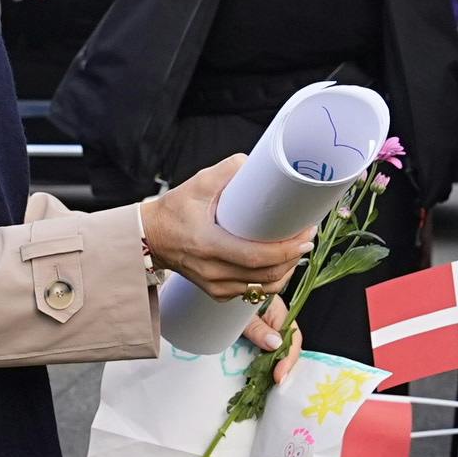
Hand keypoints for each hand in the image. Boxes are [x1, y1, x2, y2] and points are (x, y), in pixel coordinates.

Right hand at [140, 157, 318, 299]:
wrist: (150, 238)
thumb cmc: (174, 210)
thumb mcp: (198, 183)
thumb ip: (230, 170)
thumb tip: (260, 164)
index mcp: (207, 244)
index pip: (256, 256)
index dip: (286, 250)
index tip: (304, 235)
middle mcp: (212, 271)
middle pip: (265, 276)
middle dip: (293, 257)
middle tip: (307, 237)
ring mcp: (215, 286)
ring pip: (262, 288)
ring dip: (286, 271)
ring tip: (297, 250)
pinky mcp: (217, 292)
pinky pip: (252, 292)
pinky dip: (270, 279)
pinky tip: (280, 264)